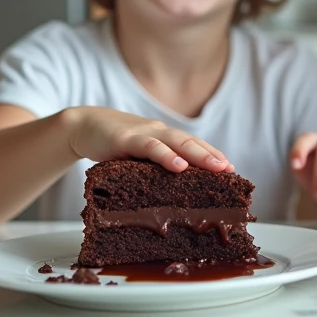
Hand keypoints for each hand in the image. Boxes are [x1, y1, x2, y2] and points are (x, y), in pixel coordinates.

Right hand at [63, 106, 232, 173]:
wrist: (84, 125)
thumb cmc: (115, 144)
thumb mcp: (139, 155)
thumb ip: (156, 166)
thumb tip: (176, 192)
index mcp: (166, 138)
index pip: (195, 145)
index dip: (214, 156)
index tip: (232, 171)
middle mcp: (160, 133)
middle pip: (192, 143)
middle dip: (213, 157)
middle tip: (231, 171)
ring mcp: (145, 134)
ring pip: (177, 143)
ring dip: (199, 155)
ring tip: (216, 168)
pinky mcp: (126, 139)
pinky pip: (150, 147)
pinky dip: (166, 156)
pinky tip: (178, 166)